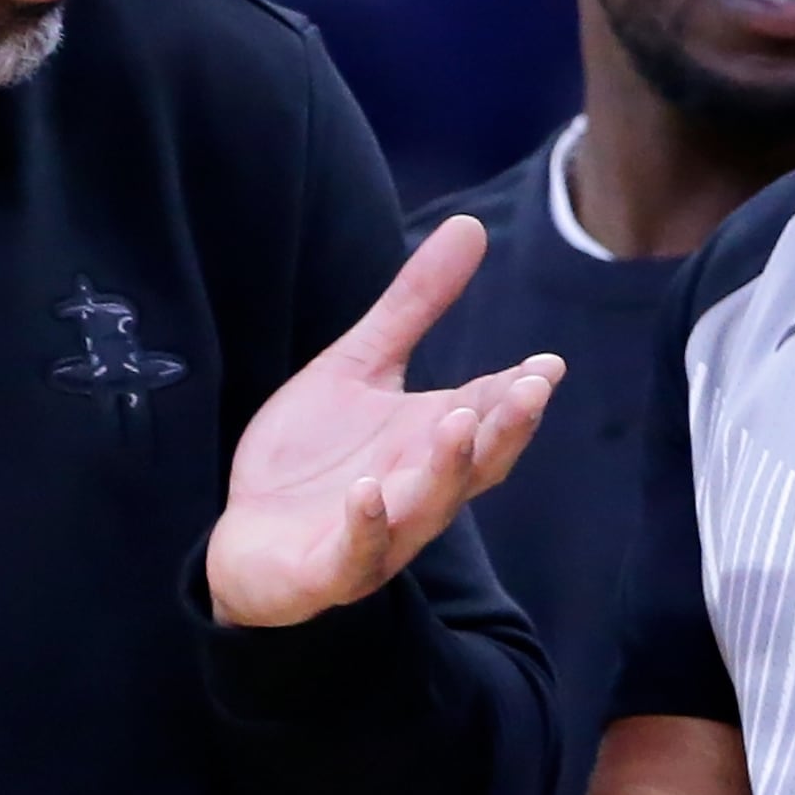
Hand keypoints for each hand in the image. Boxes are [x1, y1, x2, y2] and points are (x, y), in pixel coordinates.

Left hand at [207, 217, 561, 628]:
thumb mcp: (358, 366)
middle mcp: (416, 490)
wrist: (248, 542)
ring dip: (445, 469)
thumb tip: (471, 225)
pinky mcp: (328, 569)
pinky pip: (355, 553)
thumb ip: (413, 305)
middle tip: (530, 389)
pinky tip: (367, 490)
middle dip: (504, 429)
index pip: (485, 415)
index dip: (517, 394)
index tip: (547, 364)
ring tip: (458, 421)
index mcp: (429, 442)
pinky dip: (366, 525)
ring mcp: (378, 534)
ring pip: (426, 508)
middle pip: (475, 464)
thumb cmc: (316, 457)